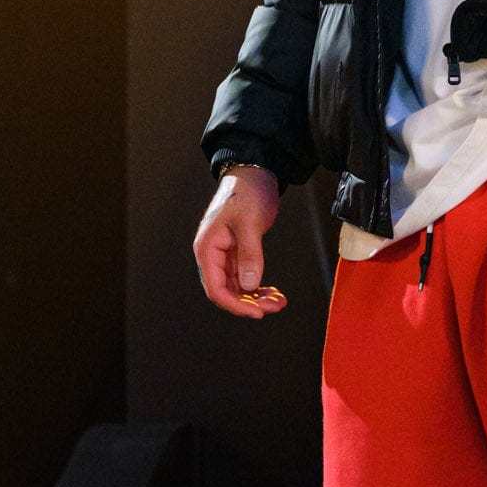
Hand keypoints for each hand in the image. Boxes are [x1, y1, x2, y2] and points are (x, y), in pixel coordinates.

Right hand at [194, 166, 287, 317]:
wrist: (254, 174)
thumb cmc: (246, 193)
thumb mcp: (249, 223)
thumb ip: (250, 254)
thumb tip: (250, 285)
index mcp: (207, 248)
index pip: (215, 288)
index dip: (235, 305)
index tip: (257, 312)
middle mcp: (213, 254)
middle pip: (227, 291)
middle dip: (250, 303)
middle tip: (275, 306)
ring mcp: (225, 254)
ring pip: (237, 287)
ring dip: (257, 297)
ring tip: (279, 301)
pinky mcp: (237, 252)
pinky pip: (245, 277)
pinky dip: (258, 287)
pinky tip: (273, 292)